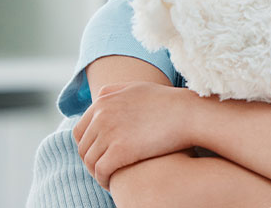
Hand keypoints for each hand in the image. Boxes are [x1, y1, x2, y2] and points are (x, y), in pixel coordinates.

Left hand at [72, 81, 199, 188]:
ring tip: (109, 177)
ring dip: (97, 172)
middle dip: (92, 160)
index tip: (99, 154)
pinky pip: (100, 171)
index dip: (87, 146)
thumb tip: (99, 99)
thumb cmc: (169, 102)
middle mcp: (102, 115)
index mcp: (103, 101)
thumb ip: (114, 91)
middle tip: (105, 169)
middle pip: (84, 147)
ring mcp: (109, 133)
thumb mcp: (137, 87)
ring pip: (90, 161)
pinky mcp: (119, 151)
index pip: (80, 130)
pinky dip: (103, 180)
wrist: (190, 114)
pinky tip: (112, 184)